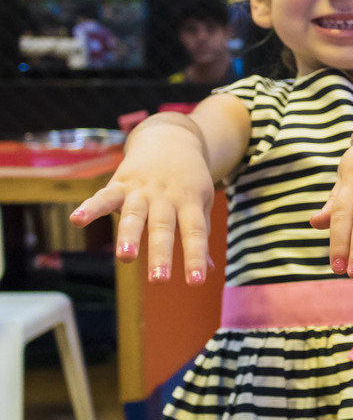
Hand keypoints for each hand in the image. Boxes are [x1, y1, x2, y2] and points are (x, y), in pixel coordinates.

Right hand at [69, 119, 214, 285]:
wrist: (171, 139)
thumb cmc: (187, 180)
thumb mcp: (200, 202)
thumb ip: (199, 233)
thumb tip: (208, 270)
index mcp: (190, 202)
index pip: (195, 233)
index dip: (195, 256)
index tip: (196, 281)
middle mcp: (166, 197)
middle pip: (163, 227)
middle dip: (160, 254)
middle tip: (159, 280)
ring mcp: (142, 190)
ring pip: (134, 214)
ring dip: (129, 235)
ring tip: (125, 257)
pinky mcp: (120, 183)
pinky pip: (104, 196)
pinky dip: (90, 208)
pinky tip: (76, 221)